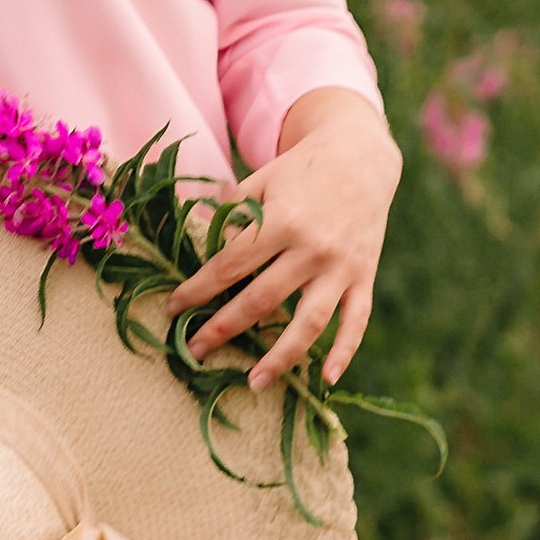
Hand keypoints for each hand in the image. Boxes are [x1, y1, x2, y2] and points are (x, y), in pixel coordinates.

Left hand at [165, 91, 400, 388]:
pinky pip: (356, 320)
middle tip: (195, 351)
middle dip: (225, 328)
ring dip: (281, 356)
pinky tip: (326, 379)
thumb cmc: (300, 170)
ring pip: (309, 322)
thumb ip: (230, 211)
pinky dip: (344, 351)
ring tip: (254, 382)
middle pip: (263, 299)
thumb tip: (189, 234)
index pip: (231, 264)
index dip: (200, 289)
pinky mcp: (364, 276)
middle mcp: (312, 247)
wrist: (360, 156)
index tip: (175, 308)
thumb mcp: (262, 180)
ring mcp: (341, 266)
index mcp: (281, 220)